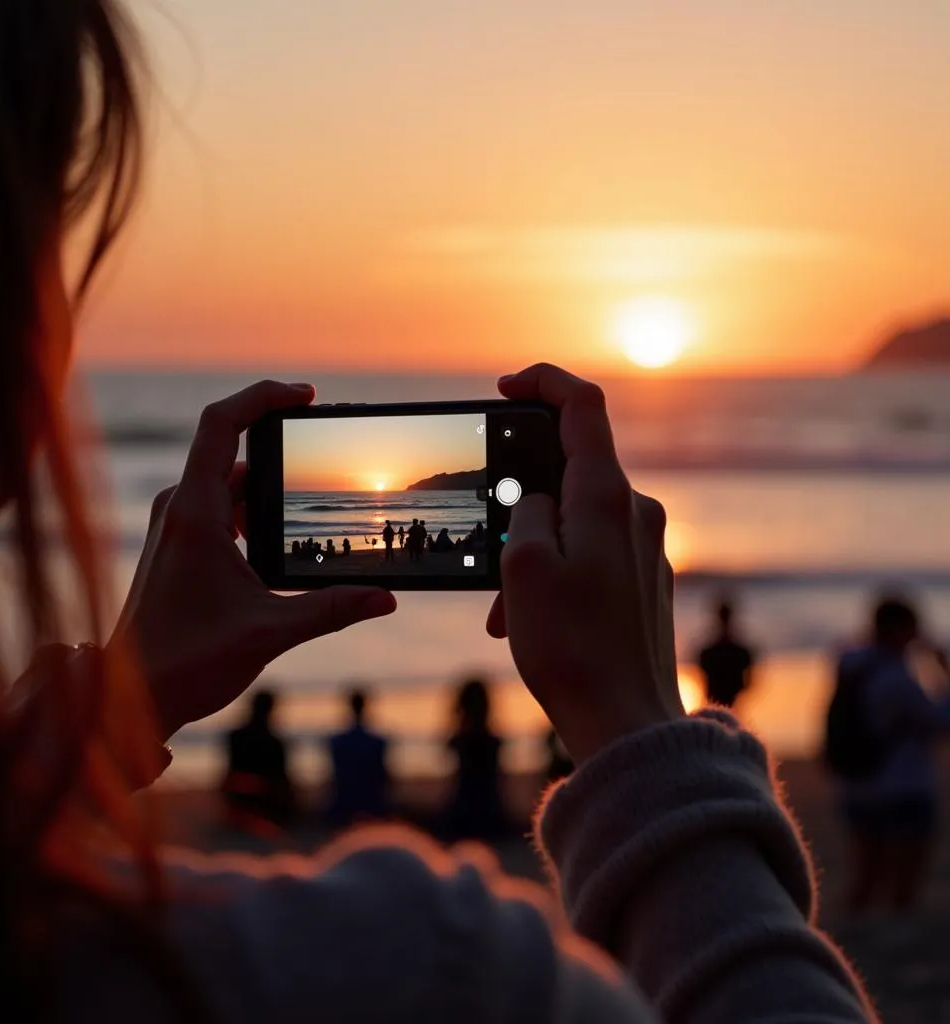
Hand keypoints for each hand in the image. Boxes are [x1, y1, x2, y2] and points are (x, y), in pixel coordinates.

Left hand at [110, 381, 396, 739]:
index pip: (223, 423)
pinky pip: (219, 506)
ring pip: (228, 482)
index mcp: (196, 513)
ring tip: (309, 510)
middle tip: (329, 453)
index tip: (306, 396)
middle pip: (232, 448)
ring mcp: (176, 525)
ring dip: (269, 489)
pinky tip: (279, 540)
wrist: (132, 695)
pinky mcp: (178, 543)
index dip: (264, 397)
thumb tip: (386, 597)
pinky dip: (252, 511)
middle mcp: (181, 508)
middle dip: (282, 449)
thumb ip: (332, 608)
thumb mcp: (270, 632)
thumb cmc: (187, 662)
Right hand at [486, 364, 683, 763]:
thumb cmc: (573, 649)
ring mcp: (645, 548)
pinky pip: (590, 556)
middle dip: (519, 502)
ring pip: (573, 522)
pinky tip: (528, 622)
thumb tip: (536, 500)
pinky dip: (553, 575)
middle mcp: (636, 514)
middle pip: (569, 471)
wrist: (627, 724)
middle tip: (488, 549)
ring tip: (503, 610)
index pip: (583, 406)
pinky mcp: (644, 581)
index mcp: (608, 499)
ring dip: (530, 553)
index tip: (505, 387)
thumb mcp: (523, 569)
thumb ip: (524, 512)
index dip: (542, 382)